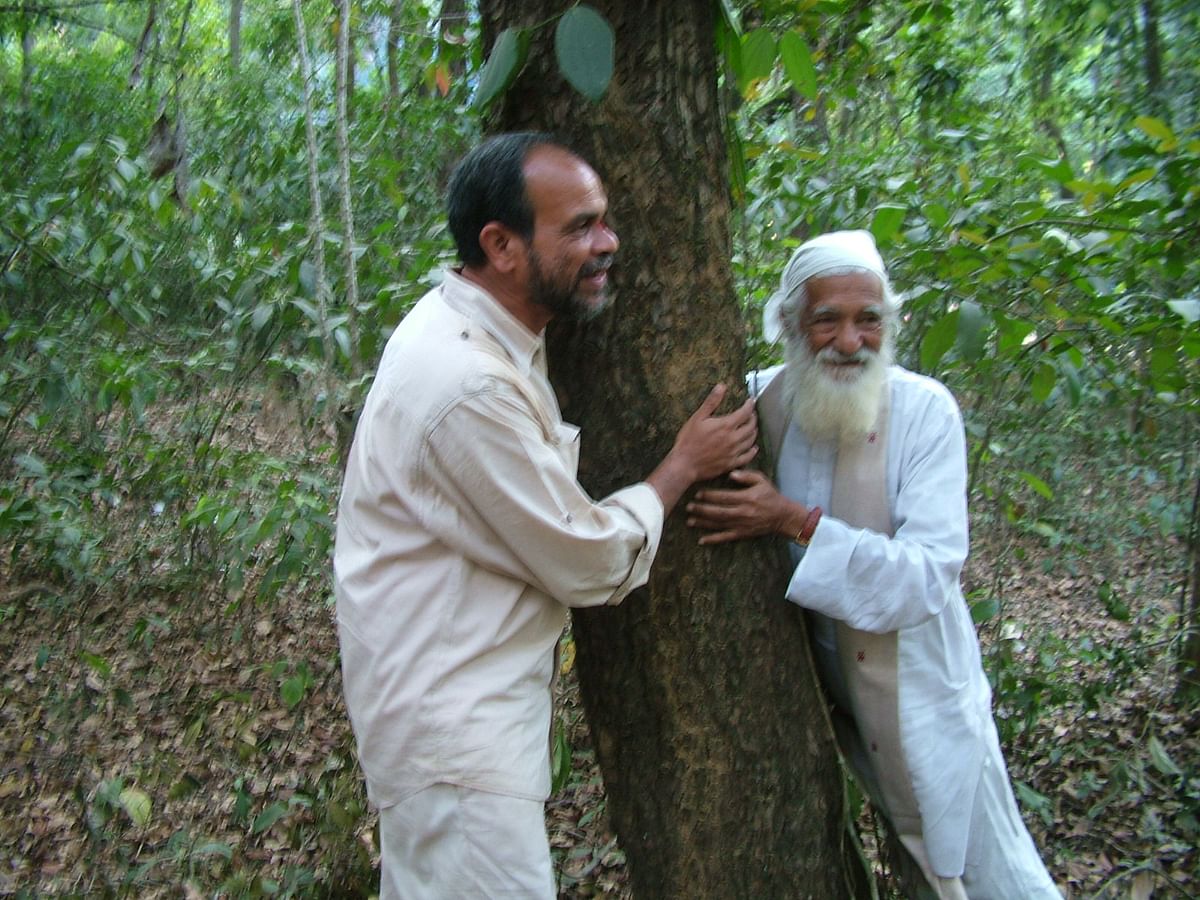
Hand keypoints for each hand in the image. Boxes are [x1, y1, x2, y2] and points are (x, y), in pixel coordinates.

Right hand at [645, 384, 757, 512]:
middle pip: (751, 426)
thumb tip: (721, 387)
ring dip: (753, 432)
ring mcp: (733, 452)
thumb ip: (711, 402)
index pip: (745, 412)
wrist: (685, 464)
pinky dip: (752, 451)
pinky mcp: (731, 463)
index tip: (751, 401)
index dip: (750, 405)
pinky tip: (753, 448)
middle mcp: (733, 439)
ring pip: (751, 440)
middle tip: (751, 414)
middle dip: (753, 418)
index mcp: (725, 425)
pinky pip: (747, 456)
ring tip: (752, 427)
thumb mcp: (698, 418)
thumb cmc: (688, 441)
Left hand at [686, 469, 805, 544]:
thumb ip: (746, 476)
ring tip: (690, 521)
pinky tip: (701, 540)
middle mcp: (743, 512)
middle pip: (718, 511)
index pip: (724, 497)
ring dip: (703, 523)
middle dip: (702, 509)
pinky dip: (713, 539)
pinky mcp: (742, 533)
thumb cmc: (770, 495)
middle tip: (688, 507)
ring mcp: (742, 524)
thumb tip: (731, 473)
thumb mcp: (761, 480)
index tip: (697, 494)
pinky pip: (726, 537)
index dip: (709, 495)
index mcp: (747, 498)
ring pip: (719, 524)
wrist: (782, 516)